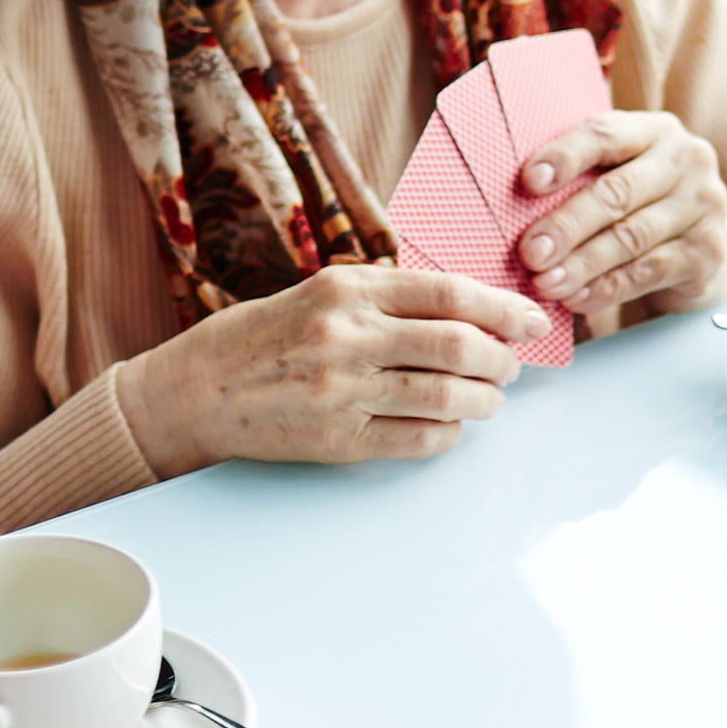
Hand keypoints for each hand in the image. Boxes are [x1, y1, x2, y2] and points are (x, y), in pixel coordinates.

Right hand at [121, 262, 539, 474]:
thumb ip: (388, 298)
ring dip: (483, 400)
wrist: (195, 390)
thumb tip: (469, 311)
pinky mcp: (336, 439)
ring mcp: (341, 390)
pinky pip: (417, 439)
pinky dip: (448, 434)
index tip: (531, 319)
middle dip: (500, 358)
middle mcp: (346, 335)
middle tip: (510, 366)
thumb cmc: (264, 337)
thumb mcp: (321, 293)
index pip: (448, 293)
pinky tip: (451, 426)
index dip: (502, 308)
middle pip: (457, 345)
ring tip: (489, 398)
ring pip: (445, 395)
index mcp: (347, 288)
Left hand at [516, 110, 726, 329]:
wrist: (698, 252)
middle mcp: (687, 160)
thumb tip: (513, 201)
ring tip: (545, 283)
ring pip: (630, 237)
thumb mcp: (616, 177)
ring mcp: (704, 205)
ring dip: (582, 264)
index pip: (605, 134)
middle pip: (617, 192)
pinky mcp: (708, 251)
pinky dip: (606, 288)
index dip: (565, 156)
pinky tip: (576, 299)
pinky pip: (647, 271)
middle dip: (567, 225)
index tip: (529, 182)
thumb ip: (580, 178)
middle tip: (530, 252)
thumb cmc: (639, 206)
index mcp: (654, 130)